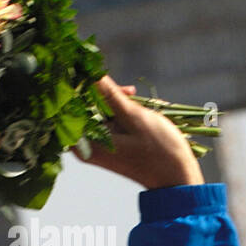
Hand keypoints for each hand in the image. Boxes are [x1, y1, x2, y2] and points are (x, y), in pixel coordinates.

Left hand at [74, 75, 203, 189]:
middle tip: (128, 90)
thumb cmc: (159, 150)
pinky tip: (131, 104)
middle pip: (80, 107)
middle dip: (100, 91)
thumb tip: (88, 70)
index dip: (80, 83)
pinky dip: (114, 109)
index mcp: (86, 143)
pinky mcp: (104, 144)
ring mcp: (94, 146)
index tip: (94, 68)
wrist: (175, 177)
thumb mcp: (134, 117)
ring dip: (110, 99)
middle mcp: (84, 146)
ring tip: (133, 96)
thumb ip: (108, 94)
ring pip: (93, 111)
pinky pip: (102, 119)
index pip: (70, 104)